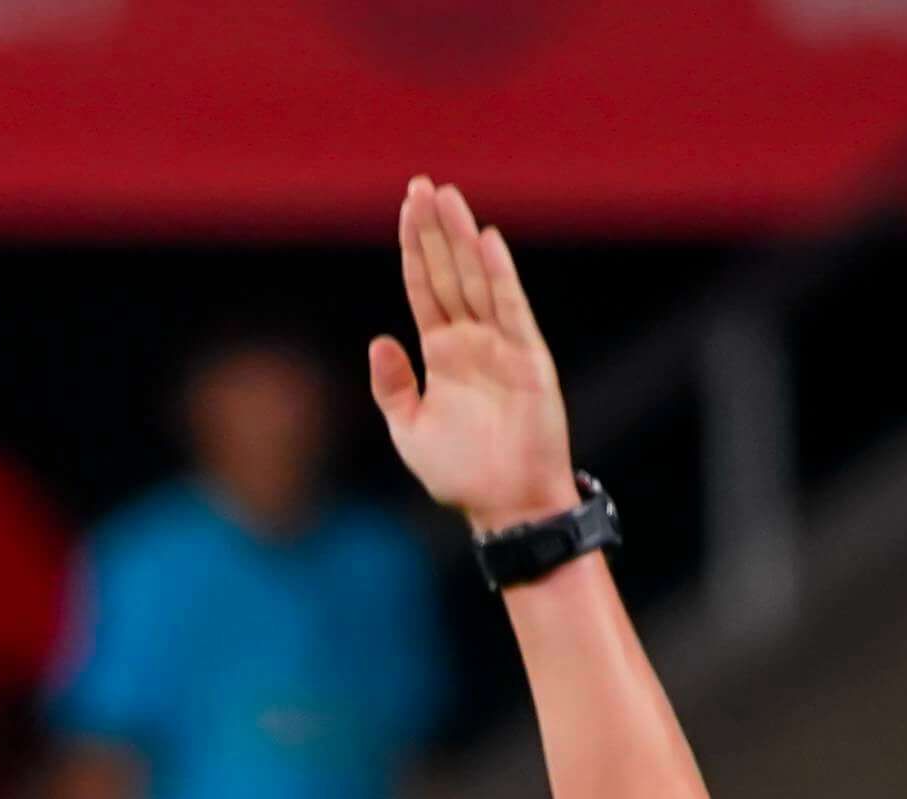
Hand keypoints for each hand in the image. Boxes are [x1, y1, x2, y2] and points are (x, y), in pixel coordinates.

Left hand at [370, 181, 580, 533]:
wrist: (505, 506)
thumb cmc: (460, 474)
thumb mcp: (409, 431)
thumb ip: (391, 386)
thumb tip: (378, 340)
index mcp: (441, 354)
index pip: (425, 287)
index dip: (415, 248)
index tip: (407, 208)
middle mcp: (471, 340)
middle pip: (449, 272)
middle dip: (436, 230)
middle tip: (423, 185)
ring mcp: (501, 345)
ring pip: (477, 280)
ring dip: (463, 239)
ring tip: (448, 198)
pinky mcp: (528, 357)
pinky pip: (511, 308)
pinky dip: (499, 275)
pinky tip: (486, 241)